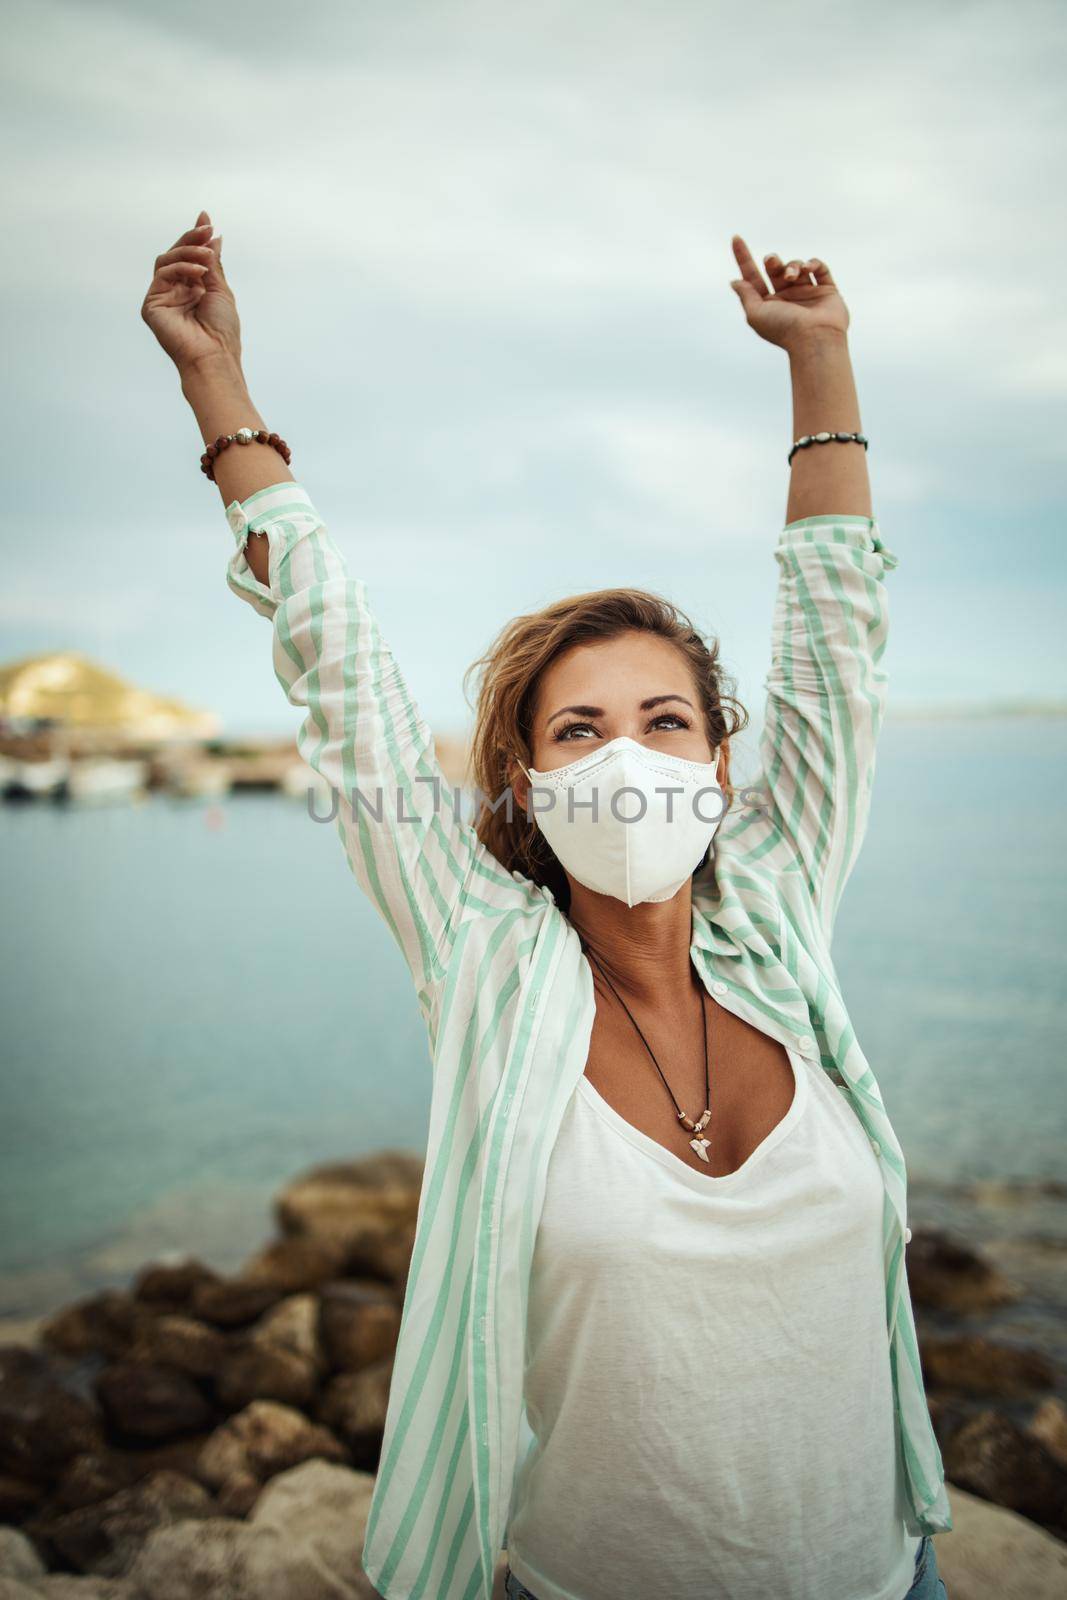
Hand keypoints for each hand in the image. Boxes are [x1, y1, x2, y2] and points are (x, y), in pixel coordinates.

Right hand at [141, 210, 241, 374]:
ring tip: (206, 256)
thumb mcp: (220, 289)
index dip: (196, 237)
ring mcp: (162, 297)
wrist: (214, 357)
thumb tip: (213, 235)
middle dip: (192, 239)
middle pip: (175, 255)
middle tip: (206, 228)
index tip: (206, 218)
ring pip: (167, 261)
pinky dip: (181, 268)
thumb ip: (212, 262)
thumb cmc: (221, 331)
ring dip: (188, 252)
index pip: (190, 257)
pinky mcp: (151, 305)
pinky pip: (162, 275)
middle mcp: (175, 291)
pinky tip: (199, 273)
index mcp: (192, 288)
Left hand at [728, 235, 848, 351]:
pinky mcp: (826, 290)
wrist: (815, 338)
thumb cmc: (784, 328)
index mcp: (768, 304)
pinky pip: (819, 267)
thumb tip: (734, 281)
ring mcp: (806, 293)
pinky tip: (808, 268)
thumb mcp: (756, 313)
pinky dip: (813, 263)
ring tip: (792, 276)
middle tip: (772, 262)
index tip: (735, 238)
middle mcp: (786, 298)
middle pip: (775, 268)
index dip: (743, 258)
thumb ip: (745, 295)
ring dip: (792, 266)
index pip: (752, 277)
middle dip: (772, 260)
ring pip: (797, 266)